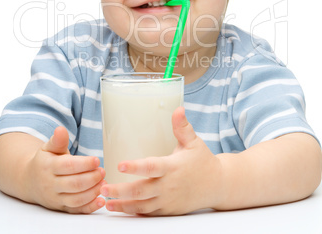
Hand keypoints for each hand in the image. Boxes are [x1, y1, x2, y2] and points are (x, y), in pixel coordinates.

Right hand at [26, 126, 105, 212]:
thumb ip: (58, 140)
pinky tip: (101, 201)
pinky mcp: (60, 208)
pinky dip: (90, 207)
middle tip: (102, 171)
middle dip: (92, 178)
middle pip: (74, 184)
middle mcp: (50, 184)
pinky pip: (76, 210)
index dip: (84, 164)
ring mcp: (55, 198)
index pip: (68, 166)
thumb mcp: (49, 147)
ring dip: (93, 192)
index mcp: (48, 167)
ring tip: (104, 183)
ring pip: (76, 199)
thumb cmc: (45, 161)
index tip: (97, 160)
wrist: (29, 181)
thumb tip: (61, 129)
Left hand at [100, 107, 223, 215]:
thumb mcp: (194, 142)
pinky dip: (134, 212)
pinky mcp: (169, 210)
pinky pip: (149, 213)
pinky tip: (122, 209)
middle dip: (121, 191)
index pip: (151, 167)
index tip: (119, 165)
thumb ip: (183, 127)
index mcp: (173, 167)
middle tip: (103, 187)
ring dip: (123, 204)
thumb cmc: (203, 161)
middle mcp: (169, 186)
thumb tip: (178, 109)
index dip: (135, 167)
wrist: (218, 185)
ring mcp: (168, 200)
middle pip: (141, 191)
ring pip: (142, 205)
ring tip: (106, 202)